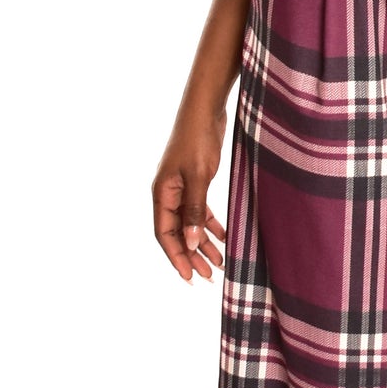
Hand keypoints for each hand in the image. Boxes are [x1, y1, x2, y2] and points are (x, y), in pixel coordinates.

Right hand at [153, 113, 227, 280]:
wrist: (204, 110)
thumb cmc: (198, 140)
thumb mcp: (199, 177)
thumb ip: (195, 210)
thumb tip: (190, 241)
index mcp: (162, 194)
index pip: (164, 234)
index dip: (176, 257)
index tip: (189, 277)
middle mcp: (168, 193)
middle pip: (176, 232)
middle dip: (191, 255)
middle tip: (208, 276)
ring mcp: (181, 187)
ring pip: (189, 223)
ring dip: (202, 242)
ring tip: (219, 262)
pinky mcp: (194, 180)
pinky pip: (200, 210)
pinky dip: (210, 224)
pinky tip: (224, 236)